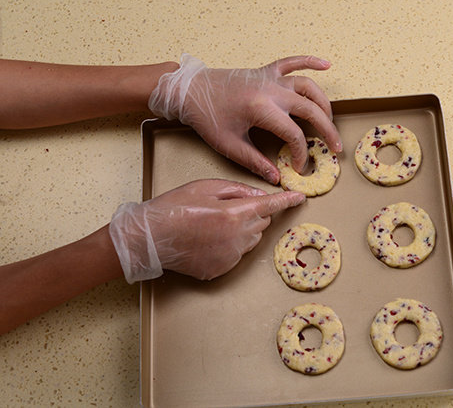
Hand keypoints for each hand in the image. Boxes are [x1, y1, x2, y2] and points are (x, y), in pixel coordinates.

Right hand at [108, 179, 305, 281]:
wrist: (149, 238)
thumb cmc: (173, 208)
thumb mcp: (205, 186)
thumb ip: (237, 190)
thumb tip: (259, 195)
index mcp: (234, 214)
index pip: (270, 206)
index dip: (287, 200)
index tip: (299, 198)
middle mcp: (237, 238)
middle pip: (262, 223)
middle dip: (254, 213)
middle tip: (228, 208)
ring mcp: (230, 257)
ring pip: (252, 239)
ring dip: (243, 230)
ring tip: (215, 224)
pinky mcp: (221, 270)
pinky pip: (237, 254)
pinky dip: (230, 245)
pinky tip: (209, 239)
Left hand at [148, 54, 342, 183]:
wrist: (189, 90)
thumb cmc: (206, 116)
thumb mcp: (229, 145)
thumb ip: (255, 162)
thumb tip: (275, 177)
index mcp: (262, 109)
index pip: (294, 135)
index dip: (301, 154)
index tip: (300, 167)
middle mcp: (271, 90)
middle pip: (311, 110)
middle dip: (327, 130)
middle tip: (336, 147)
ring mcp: (270, 78)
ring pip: (308, 87)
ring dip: (324, 103)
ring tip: (330, 121)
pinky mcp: (265, 71)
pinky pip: (293, 62)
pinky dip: (311, 62)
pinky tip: (327, 65)